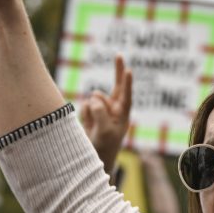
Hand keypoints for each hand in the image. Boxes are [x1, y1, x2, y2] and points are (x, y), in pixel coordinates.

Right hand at [79, 55, 132, 172]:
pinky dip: (85, 114)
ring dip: (92, 110)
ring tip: (95, 126)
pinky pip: (85, 105)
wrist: (94, 158)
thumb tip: (94, 97)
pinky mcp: (91, 112)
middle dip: (117, 71)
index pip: (126, 96)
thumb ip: (101, 113)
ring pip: (94, 98)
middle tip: (120, 54)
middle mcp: (115, 109)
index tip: (129, 71)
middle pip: (116, 85)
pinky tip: (89, 126)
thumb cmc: (105, 147)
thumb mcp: (104, 132)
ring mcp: (103, 109)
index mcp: (123, 115)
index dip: (127, 84)